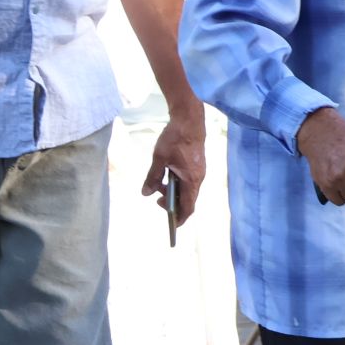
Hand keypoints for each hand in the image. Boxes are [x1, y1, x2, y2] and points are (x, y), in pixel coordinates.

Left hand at [143, 102, 205, 222]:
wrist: (189, 119)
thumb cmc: (176, 138)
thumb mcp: (159, 159)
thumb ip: (153, 177)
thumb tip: (145, 193)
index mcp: (192, 180)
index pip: (188, 207)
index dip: (180, 218)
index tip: (171, 225)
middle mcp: (198, 178)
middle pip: (188, 199)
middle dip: (173, 203)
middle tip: (156, 199)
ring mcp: (199, 171)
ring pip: (187, 189)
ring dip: (173, 191)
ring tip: (158, 183)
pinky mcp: (197, 164)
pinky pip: (188, 180)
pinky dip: (178, 182)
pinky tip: (167, 173)